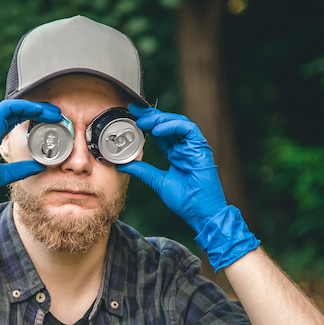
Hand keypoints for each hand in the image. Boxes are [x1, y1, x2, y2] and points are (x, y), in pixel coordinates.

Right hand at [0, 100, 61, 223]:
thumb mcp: (5, 174)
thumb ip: (22, 168)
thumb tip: (40, 166)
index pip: (12, 120)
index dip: (31, 118)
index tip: (49, 122)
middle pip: (15, 111)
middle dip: (36, 111)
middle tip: (56, 114)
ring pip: (13, 107)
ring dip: (34, 107)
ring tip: (52, 112)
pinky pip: (9, 108)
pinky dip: (25, 107)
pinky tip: (39, 110)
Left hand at [118, 103, 258, 269]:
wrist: (201, 213)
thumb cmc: (186, 201)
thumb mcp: (158, 182)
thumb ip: (142, 170)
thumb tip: (122, 164)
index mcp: (177, 153)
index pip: (160, 133)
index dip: (146, 124)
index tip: (131, 116)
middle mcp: (186, 147)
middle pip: (168, 124)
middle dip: (151, 116)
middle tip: (134, 110)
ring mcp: (194, 147)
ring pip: (178, 123)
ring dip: (160, 119)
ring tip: (143, 121)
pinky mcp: (201, 148)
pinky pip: (188, 130)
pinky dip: (172, 126)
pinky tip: (158, 128)